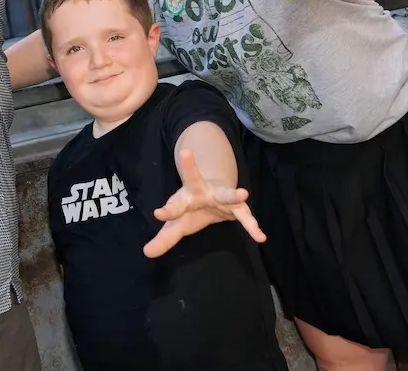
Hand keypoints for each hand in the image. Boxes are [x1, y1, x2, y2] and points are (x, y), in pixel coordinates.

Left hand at [143, 149, 265, 258]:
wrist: (217, 192)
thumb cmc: (193, 208)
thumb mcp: (178, 223)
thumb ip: (164, 238)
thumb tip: (147, 253)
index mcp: (185, 197)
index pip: (174, 205)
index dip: (167, 211)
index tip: (158, 214)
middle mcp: (201, 191)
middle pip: (194, 179)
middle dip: (190, 168)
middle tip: (185, 154)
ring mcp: (220, 196)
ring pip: (226, 193)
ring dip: (234, 194)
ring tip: (243, 193)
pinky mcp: (236, 206)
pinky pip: (245, 216)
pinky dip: (252, 226)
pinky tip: (260, 237)